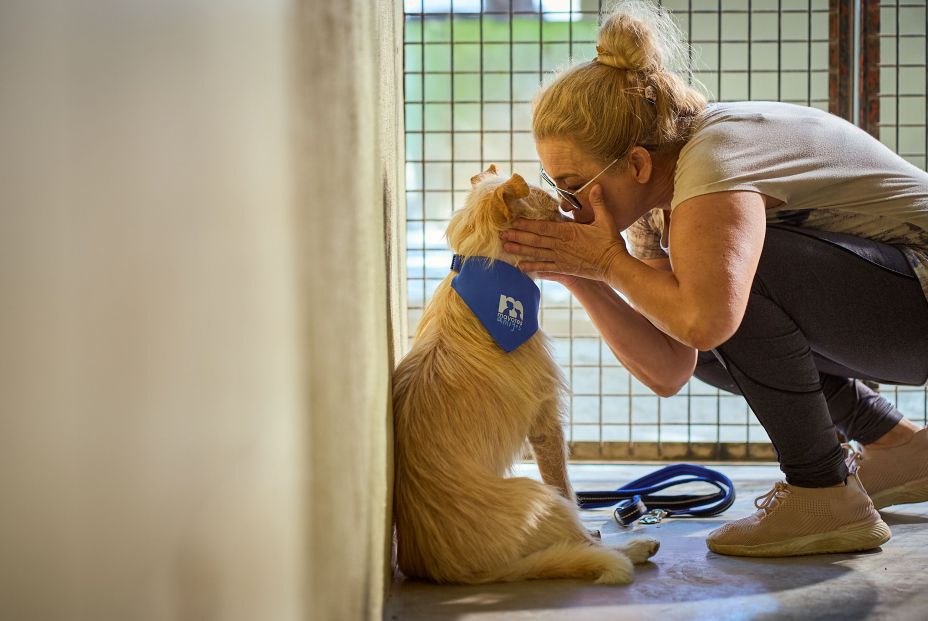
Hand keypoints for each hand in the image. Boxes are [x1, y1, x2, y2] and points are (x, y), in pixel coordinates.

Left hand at [501, 185, 628, 281]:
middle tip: (501, 235)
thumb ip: (598, 203)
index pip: (544, 227)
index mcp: (569, 233)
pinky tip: (521, 267)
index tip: (514, 221)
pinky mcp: (565, 269)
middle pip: (535, 241)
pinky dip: (533, 268)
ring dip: (520, 251)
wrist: (615, 266)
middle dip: (517, 237)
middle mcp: (561, 246)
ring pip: (536, 254)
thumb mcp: (606, 220)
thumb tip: (596, 186)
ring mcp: (561, 259)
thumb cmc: (610, 243)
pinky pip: (545, 269)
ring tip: (505, 248)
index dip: (528, 225)